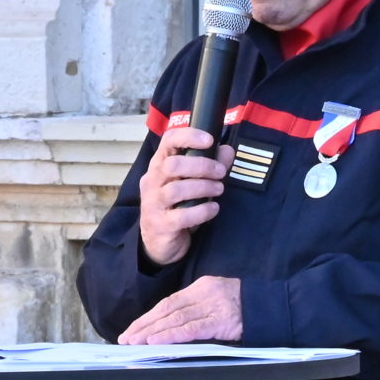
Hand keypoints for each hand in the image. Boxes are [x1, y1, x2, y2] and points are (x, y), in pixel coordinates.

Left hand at [121, 276, 242, 344]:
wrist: (273, 307)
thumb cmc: (247, 308)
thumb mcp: (219, 301)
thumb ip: (198, 310)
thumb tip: (171, 325)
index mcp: (202, 287)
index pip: (169, 302)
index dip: (149, 316)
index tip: (133, 327)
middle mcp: (204, 293)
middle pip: (167, 309)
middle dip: (144, 324)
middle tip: (125, 338)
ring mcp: (213, 306)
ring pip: (175, 318)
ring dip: (152, 331)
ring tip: (134, 341)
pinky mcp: (221, 321)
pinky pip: (191, 329)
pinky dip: (171, 335)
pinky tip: (156, 341)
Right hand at [138, 125, 228, 265]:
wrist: (159, 243)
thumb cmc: (176, 206)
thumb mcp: (191, 183)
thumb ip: (210, 165)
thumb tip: (228, 151)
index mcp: (159, 165)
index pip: (167, 141)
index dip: (188, 136)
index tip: (209, 140)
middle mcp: (151, 181)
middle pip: (172, 165)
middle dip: (202, 166)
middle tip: (221, 173)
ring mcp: (153, 203)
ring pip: (176, 190)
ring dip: (204, 188)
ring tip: (219, 190)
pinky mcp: (161, 225)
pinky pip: (182, 216)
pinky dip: (202, 211)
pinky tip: (213, 209)